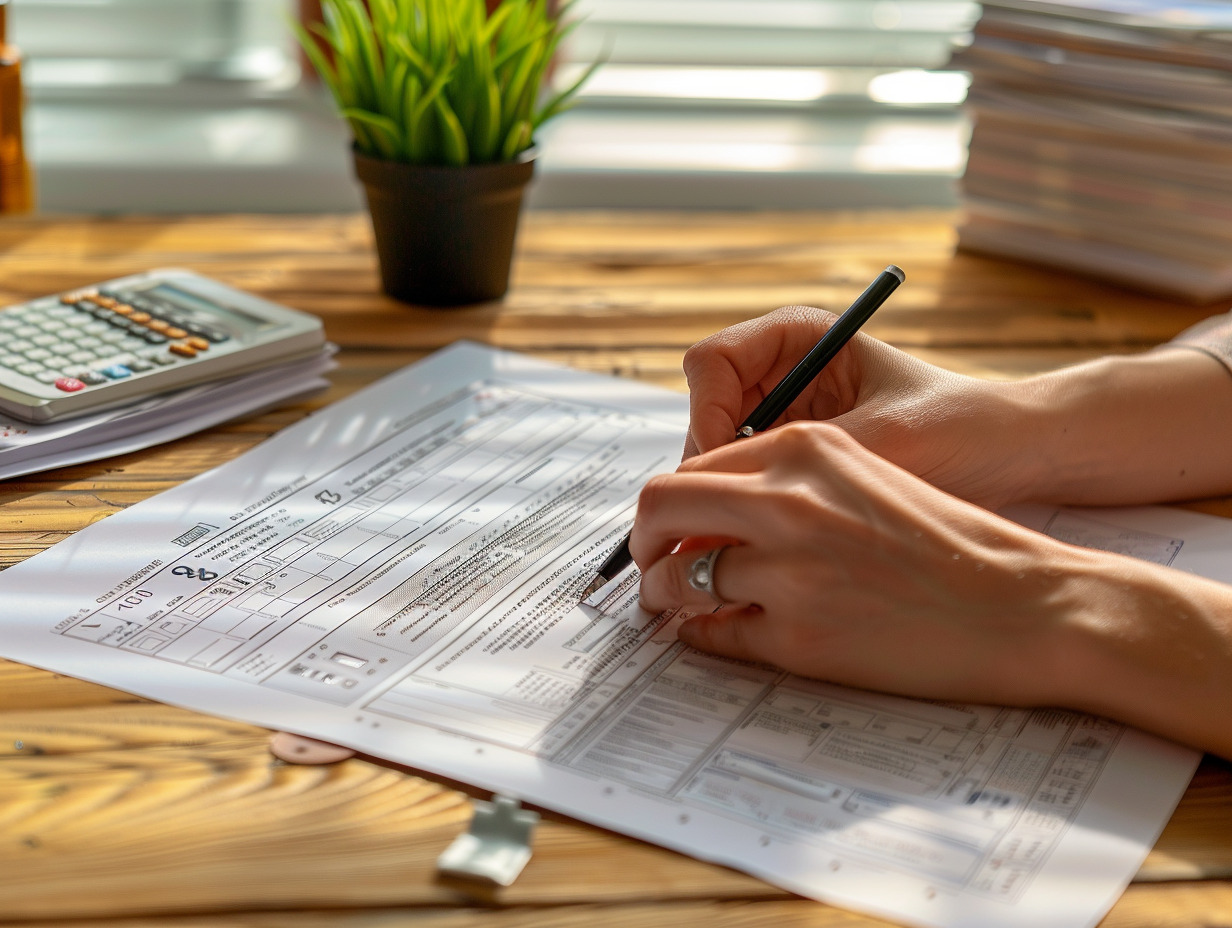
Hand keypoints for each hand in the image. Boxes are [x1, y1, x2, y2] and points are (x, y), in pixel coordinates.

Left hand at [632, 421, 1090, 707]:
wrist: (1026, 603)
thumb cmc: (952, 540)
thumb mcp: (866, 474)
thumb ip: (785, 482)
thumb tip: (705, 510)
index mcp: (805, 449)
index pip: (691, 467)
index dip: (670, 503)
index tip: (668, 528)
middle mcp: (787, 501)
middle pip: (659, 508)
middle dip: (642, 541)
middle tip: (650, 565)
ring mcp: (789, 572)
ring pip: (675, 580)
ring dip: (665, 595)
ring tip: (677, 605)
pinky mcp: (799, 638)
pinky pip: (712, 636)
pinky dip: (702, 636)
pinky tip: (717, 634)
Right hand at [682, 305, 1034, 508]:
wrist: (1010, 455)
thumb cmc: (959, 426)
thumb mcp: (880, 437)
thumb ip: (806, 458)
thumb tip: (737, 493)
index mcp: (797, 337)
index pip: (711, 364)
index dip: (706, 414)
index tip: (729, 465)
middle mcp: (782, 372)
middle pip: (704, 413)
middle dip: (709, 466)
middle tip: (722, 519)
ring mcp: (784, 416)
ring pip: (717, 455)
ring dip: (726, 493)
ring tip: (746, 535)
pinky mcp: (794, 458)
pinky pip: (746, 482)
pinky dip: (747, 511)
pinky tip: (764, 539)